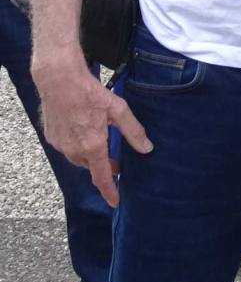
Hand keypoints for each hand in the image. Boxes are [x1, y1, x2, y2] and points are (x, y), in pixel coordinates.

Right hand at [35, 63, 151, 206]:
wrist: (58, 79)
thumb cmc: (89, 92)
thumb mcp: (118, 110)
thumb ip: (133, 131)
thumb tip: (146, 148)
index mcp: (92, 146)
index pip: (102, 178)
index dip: (110, 191)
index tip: (115, 202)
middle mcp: (73, 150)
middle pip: (91, 166)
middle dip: (103, 166)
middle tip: (115, 159)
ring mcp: (60, 144)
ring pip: (78, 158)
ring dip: (90, 155)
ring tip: (99, 140)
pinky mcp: (51, 137)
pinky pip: (67, 148)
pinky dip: (77, 144)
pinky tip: (83, 129)